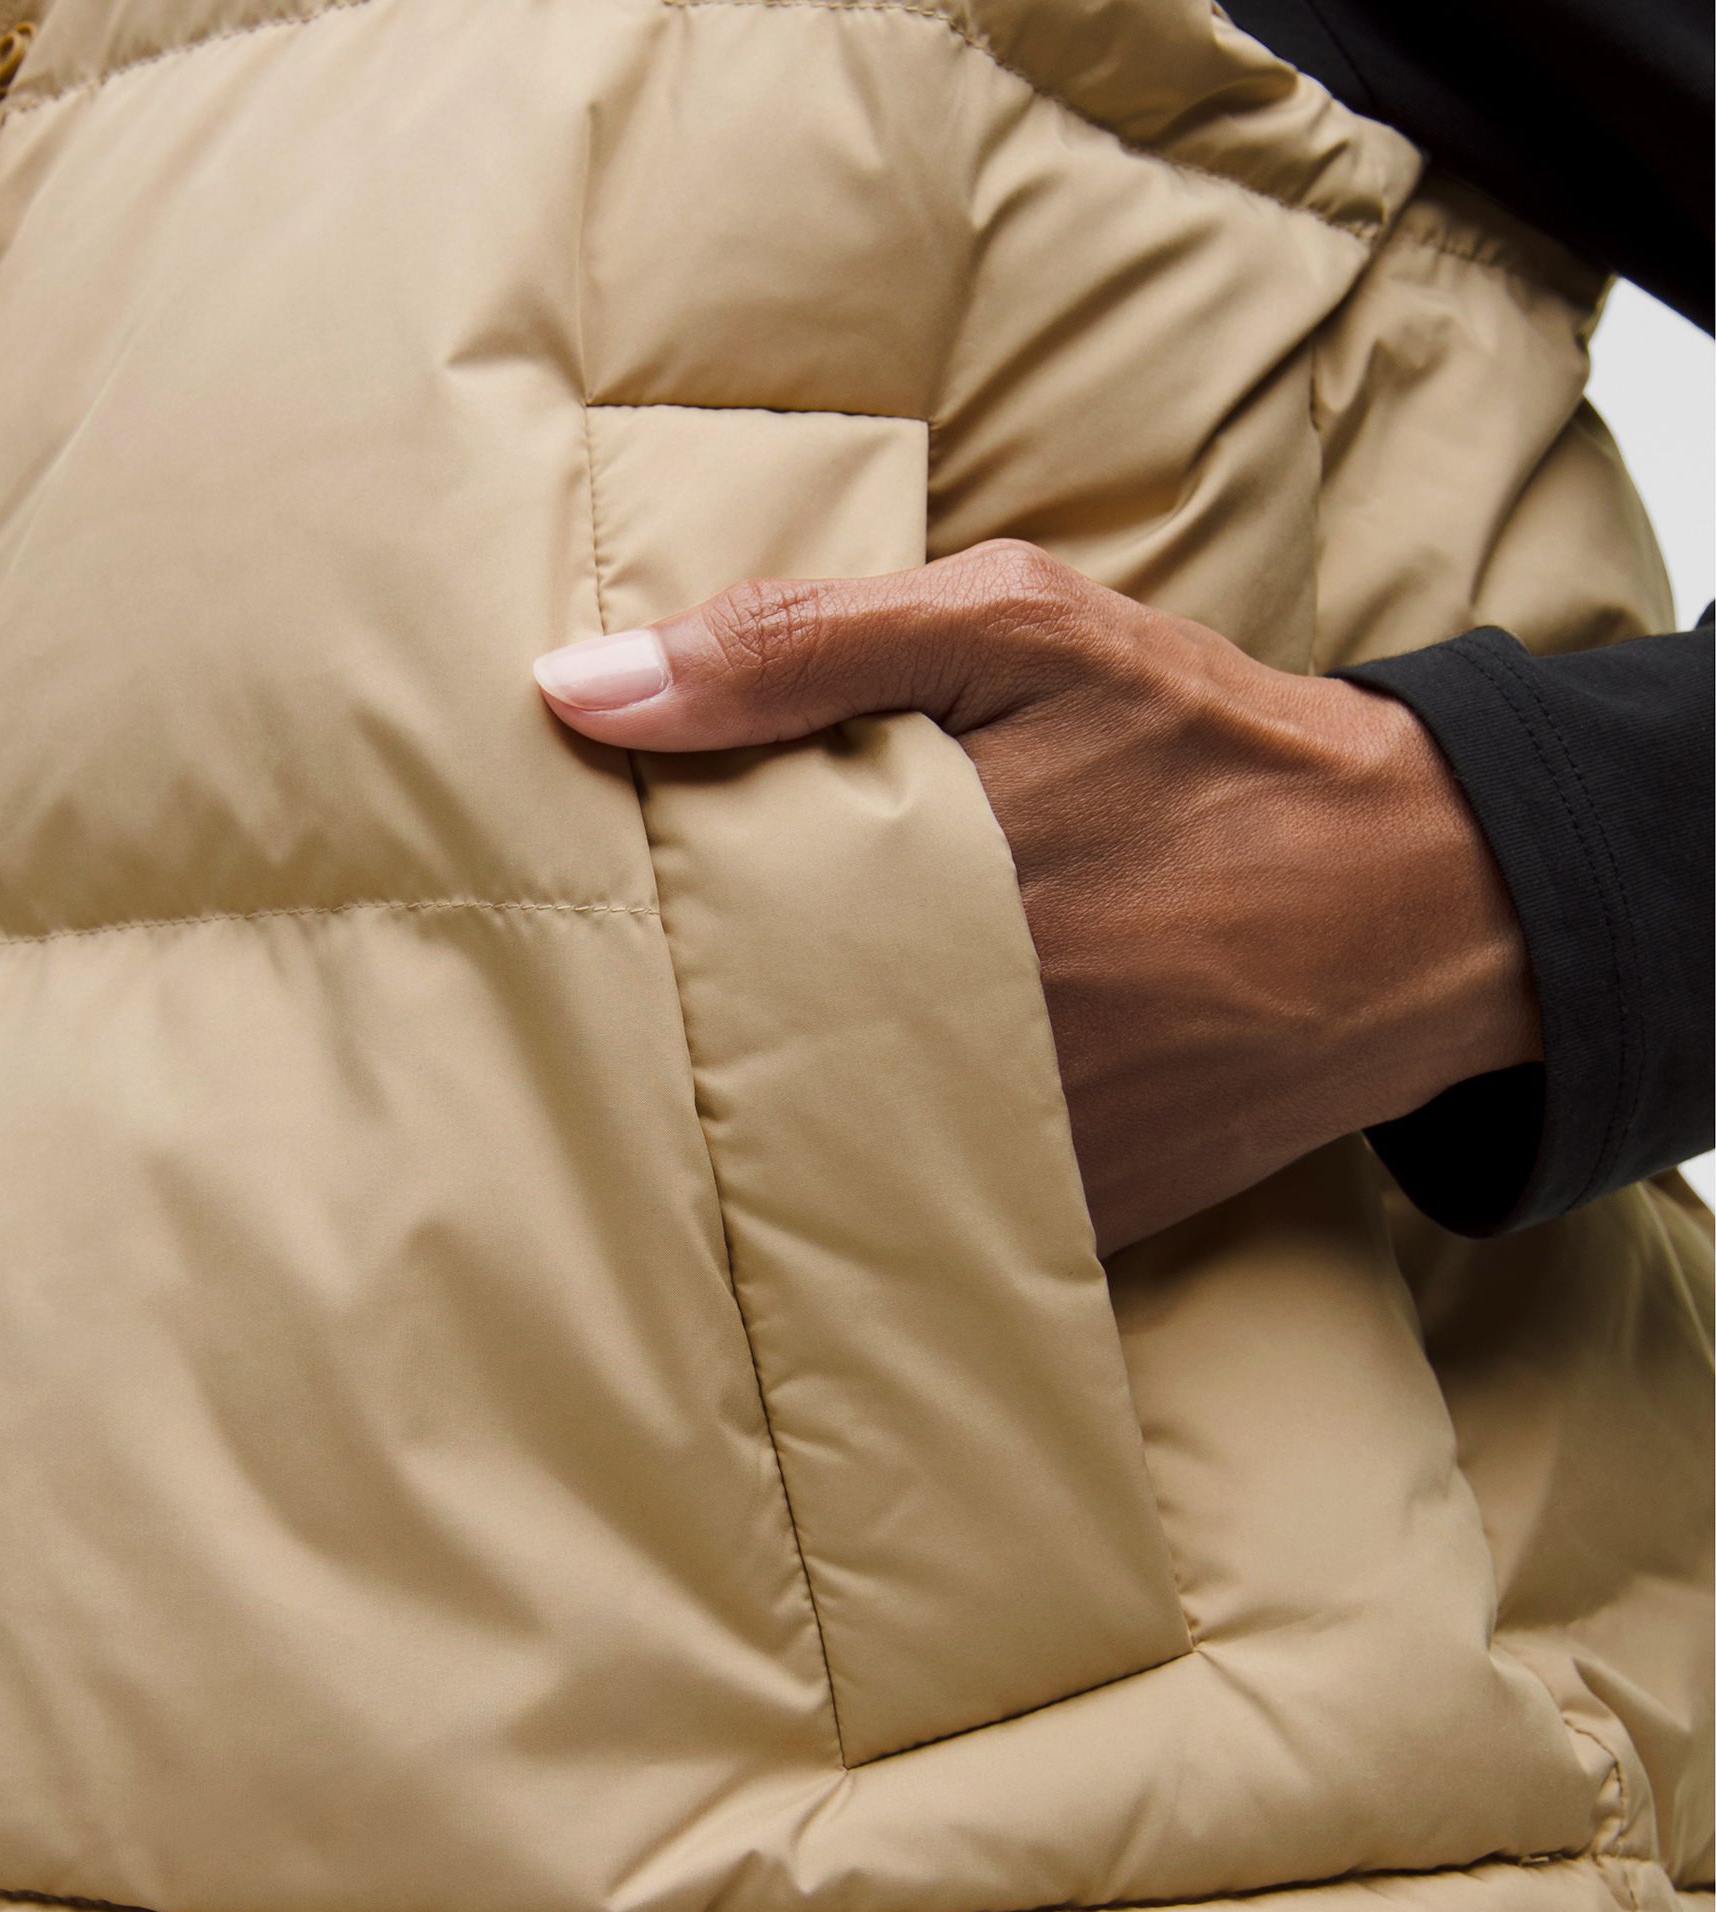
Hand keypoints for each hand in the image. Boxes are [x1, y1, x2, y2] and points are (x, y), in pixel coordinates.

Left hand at [534, 541, 1540, 1252]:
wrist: (1417, 906)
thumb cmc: (1213, 747)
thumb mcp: (1028, 632)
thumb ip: (804, 646)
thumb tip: (579, 693)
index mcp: (928, 877)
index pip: (703, 920)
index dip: (624, 921)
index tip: (557, 908)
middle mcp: (962, 1029)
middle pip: (741, 1051)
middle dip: (674, 1025)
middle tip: (594, 1005)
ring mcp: (1021, 1141)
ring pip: (818, 1150)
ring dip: (758, 1115)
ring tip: (695, 1078)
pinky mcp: (1074, 1213)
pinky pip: (924, 1216)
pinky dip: (872, 1179)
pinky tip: (835, 1139)